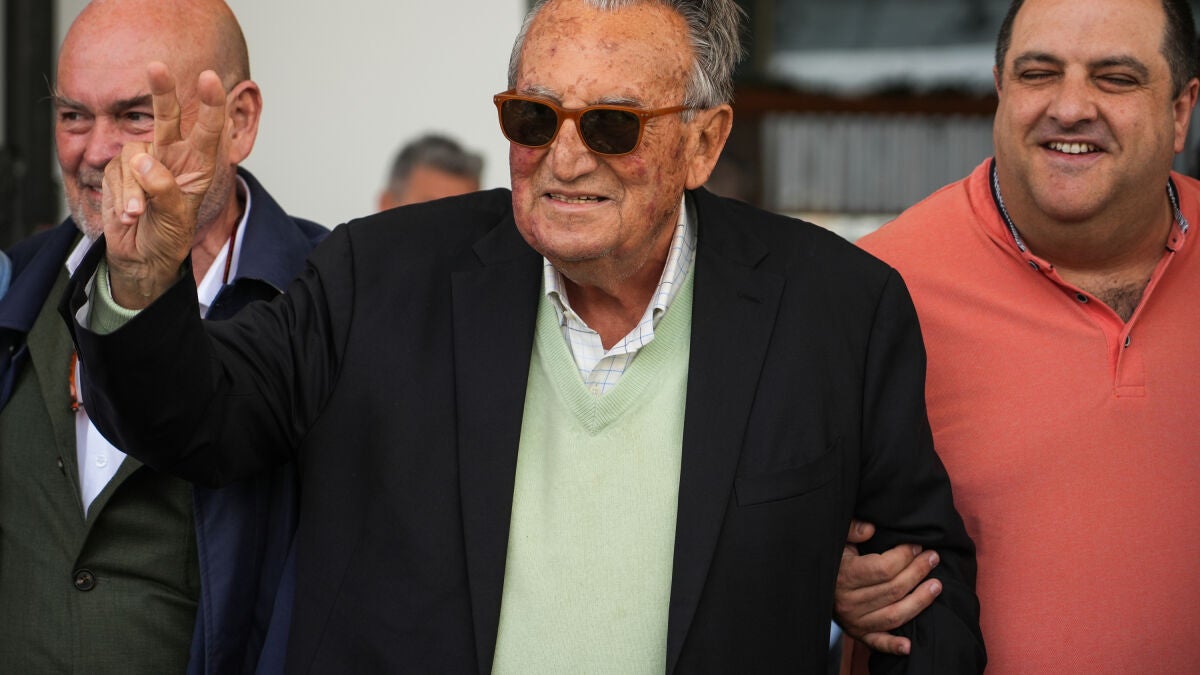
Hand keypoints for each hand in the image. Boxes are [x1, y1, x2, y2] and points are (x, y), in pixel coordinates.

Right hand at [102, 61, 228, 307]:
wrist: (142, 256)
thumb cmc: (169, 238)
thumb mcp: (176, 219)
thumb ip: (163, 189)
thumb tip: (142, 160)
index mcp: (199, 167)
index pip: (208, 132)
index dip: (210, 105)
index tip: (210, 80)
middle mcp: (174, 158)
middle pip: (167, 119)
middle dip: (162, 93)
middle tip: (157, 67)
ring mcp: (146, 162)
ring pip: (133, 154)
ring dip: (133, 187)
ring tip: (139, 213)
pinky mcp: (121, 171)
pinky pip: (116, 173)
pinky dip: (122, 196)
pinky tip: (129, 215)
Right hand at [834, 519, 940, 654]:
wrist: (813, 585)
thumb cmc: (831, 558)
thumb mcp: (837, 538)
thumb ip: (851, 528)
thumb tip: (871, 529)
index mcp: (844, 576)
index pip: (884, 568)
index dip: (904, 556)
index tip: (916, 546)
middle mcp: (848, 602)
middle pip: (894, 589)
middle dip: (918, 571)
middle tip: (933, 558)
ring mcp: (854, 620)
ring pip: (894, 615)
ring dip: (920, 601)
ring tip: (936, 585)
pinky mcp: (858, 633)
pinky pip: (877, 642)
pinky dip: (893, 646)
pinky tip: (909, 645)